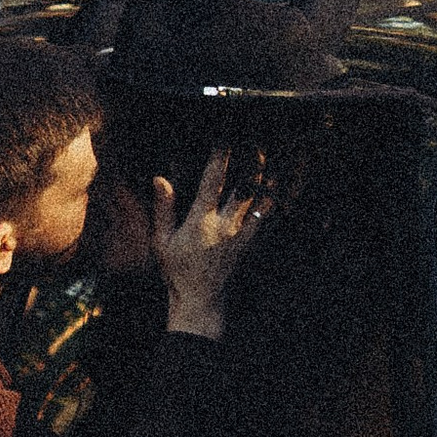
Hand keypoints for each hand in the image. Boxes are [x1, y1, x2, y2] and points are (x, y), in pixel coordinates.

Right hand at [153, 151, 270, 339]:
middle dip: (252, 159)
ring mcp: (241, 233)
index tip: (225, 136)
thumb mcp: (161, 240)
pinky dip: (270, 199)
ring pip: (260, 198)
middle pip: (245, 184)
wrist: (200, 299)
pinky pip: (265, 217)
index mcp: (202, 220)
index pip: (213, 180)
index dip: (220, 155)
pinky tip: (275, 185)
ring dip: (266, 175)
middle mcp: (226, 224)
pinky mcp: (250, 242)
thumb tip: (160, 178)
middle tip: (256, 138)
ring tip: (270, 154)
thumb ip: (163, 208)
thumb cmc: (177, 270)